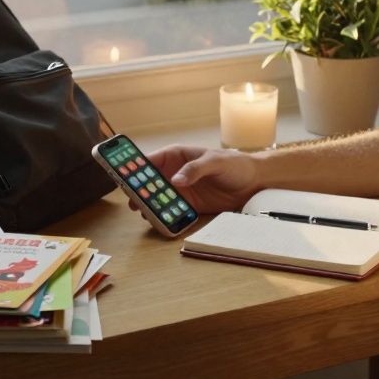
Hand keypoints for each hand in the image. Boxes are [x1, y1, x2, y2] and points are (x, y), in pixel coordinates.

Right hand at [140, 144, 260, 212]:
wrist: (254, 182)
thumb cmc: (235, 163)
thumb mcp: (216, 161)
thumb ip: (196, 169)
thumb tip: (176, 180)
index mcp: (176, 156)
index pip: (150, 161)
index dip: (134, 168)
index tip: (124, 177)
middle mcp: (174, 173)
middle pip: (149, 183)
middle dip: (139, 191)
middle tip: (133, 201)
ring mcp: (180, 191)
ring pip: (157, 199)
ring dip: (150, 206)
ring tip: (145, 214)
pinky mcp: (188, 206)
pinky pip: (171, 212)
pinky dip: (164, 217)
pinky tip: (160, 222)